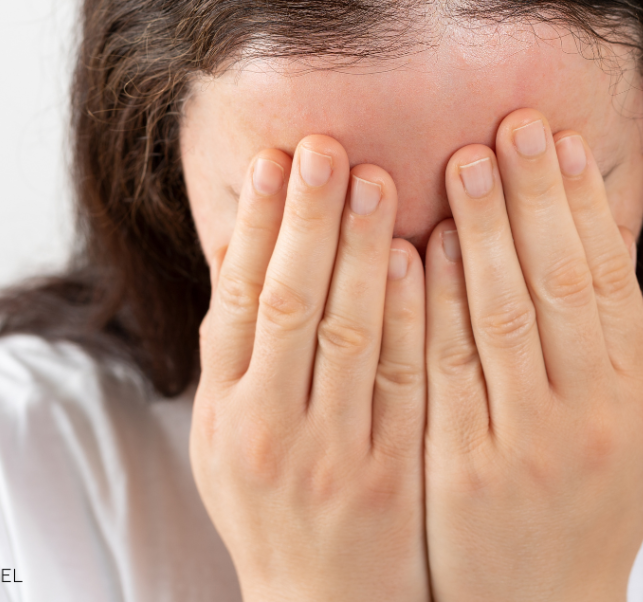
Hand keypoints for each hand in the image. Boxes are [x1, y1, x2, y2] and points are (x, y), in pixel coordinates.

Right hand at [189, 136, 429, 601]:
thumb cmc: (279, 498)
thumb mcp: (233, 430)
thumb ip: (238, 343)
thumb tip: (244, 239)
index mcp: (225, 411)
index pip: (239, 298)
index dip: (260, 225)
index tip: (279, 156)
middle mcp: (268, 429)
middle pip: (288, 303)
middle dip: (308, 218)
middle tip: (328, 144)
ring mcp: (331, 453)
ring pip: (345, 334)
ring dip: (359, 250)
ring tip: (375, 177)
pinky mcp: (390, 473)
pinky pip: (401, 381)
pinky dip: (406, 314)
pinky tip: (417, 255)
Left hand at [423, 109, 642, 601]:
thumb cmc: (579, 500)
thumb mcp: (622, 426)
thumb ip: (606, 340)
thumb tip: (585, 232)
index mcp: (636, 400)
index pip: (607, 280)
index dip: (583, 204)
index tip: (561, 138)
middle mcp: (590, 420)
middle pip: (558, 284)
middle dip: (535, 196)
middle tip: (513, 123)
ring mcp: (527, 447)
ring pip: (503, 317)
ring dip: (485, 232)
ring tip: (464, 162)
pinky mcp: (463, 470)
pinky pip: (445, 368)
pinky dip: (434, 302)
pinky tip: (419, 247)